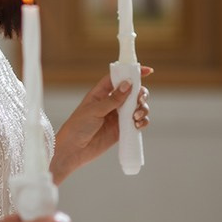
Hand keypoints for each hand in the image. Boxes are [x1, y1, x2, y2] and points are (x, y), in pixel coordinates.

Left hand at [49, 66, 151, 183]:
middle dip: (141, 93)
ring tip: (135, 117)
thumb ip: (113, 99)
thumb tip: (128, 84)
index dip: (132, 72)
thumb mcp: (94, 110)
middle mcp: (112, 102)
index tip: (148, 70)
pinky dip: (143, 121)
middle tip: (139, 100)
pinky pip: (138, 122)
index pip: (118, 78)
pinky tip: (138, 125)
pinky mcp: (123, 129)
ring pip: (138, 106)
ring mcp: (118, 116)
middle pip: (133, 91)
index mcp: (102, 93)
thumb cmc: (78, 126)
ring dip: (142, 108)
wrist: (74, 150)